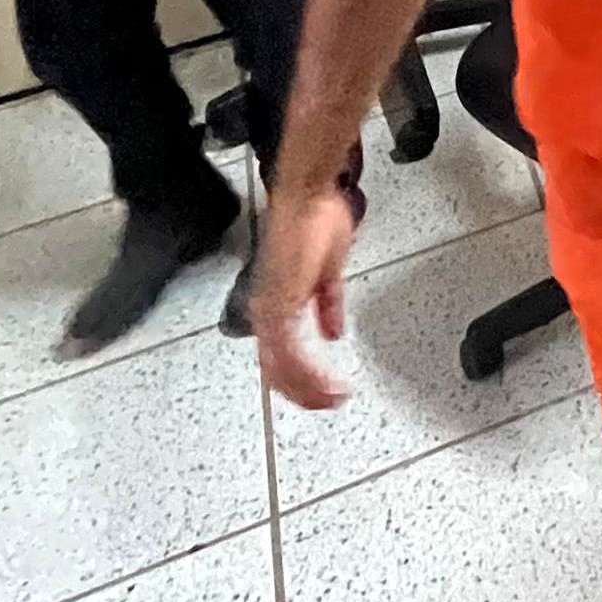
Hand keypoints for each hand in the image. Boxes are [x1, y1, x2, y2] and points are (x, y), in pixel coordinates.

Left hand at [249, 184, 360, 411]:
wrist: (309, 197)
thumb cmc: (317, 221)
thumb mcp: (328, 273)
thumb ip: (327, 305)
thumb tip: (333, 331)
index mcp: (276, 303)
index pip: (280, 357)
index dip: (301, 379)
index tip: (325, 392)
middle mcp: (267, 311)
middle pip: (277, 371)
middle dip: (304, 393)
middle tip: (331, 403)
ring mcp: (271, 311)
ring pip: (281, 369)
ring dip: (309, 389)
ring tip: (334, 399)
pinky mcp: (280, 305)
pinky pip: (290, 353)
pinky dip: (309, 373)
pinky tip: (326, 382)